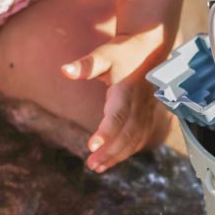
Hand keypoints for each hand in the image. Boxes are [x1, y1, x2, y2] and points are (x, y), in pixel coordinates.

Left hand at [61, 32, 172, 172]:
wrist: (150, 47)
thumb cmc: (123, 51)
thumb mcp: (104, 54)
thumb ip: (86, 65)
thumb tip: (64, 70)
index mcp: (126, 91)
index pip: (117, 116)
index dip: (106, 132)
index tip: (91, 146)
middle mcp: (138, 104)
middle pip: (126, 133)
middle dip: (110, 152)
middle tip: (91, 165)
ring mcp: (146, 111)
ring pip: (134, 139)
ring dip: (118, 155)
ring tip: (98, 167)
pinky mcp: (147, 115)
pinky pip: (140, 138)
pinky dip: (128, 151)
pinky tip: (114, 159)